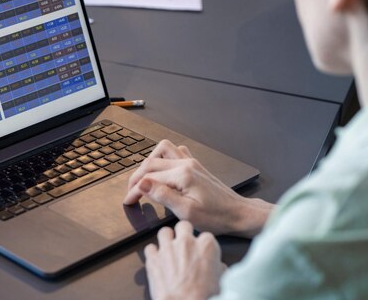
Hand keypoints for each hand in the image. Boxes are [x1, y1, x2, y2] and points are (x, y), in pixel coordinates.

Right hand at [124, 140, 272, 237]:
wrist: (238, 214)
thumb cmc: (216, 217)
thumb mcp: (186, 212)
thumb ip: (163, 195)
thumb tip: (143, 184)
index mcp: (183, 175)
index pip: (149, 178)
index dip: (134, 190)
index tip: (128, 201)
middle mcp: (186, 164)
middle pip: (151, 163)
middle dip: (137, 177)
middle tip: (131, 193)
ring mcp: (191, 162)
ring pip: (162, 150)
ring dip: (149, 162)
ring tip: (144, 178)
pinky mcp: (195, 165)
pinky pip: (176, 151)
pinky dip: (164, 157)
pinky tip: (163, 169)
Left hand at [145, 221, 225, 299]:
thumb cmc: (204, 296)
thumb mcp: (220, 281)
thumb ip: (218, 268)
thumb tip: (218, 267)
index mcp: (206, 246)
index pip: (206, 236)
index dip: (203, 245)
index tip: (202, 252)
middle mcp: (186, 242)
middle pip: (183, 226)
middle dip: (183, 233)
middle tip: (184, 245)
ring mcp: (168, 248)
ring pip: (164, 231)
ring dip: (166, 239)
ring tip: (168, 248)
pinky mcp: (153, 258)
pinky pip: (150, 248)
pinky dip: (153, 253)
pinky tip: (157, 260)